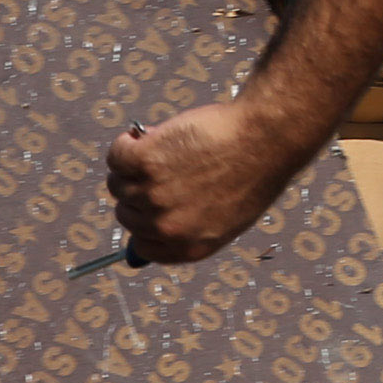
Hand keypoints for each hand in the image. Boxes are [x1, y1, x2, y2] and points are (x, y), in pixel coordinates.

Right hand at [106, 99, 311, 264]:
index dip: (145, 222)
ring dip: (130, 166)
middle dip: (139, 191)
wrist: (266, 137)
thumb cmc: (255, 169)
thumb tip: (152, 224)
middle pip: (126, 214)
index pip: (142, 245)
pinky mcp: (145, 161)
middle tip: (160, 169)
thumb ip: (191, 226)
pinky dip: (126, 143)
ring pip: (117, 183)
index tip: (150, 204)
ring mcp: (153, 194)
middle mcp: (166, 228)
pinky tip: (146, 134)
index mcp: (188, 248)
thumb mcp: (228, 217)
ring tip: (159, 149)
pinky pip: (117, 156)